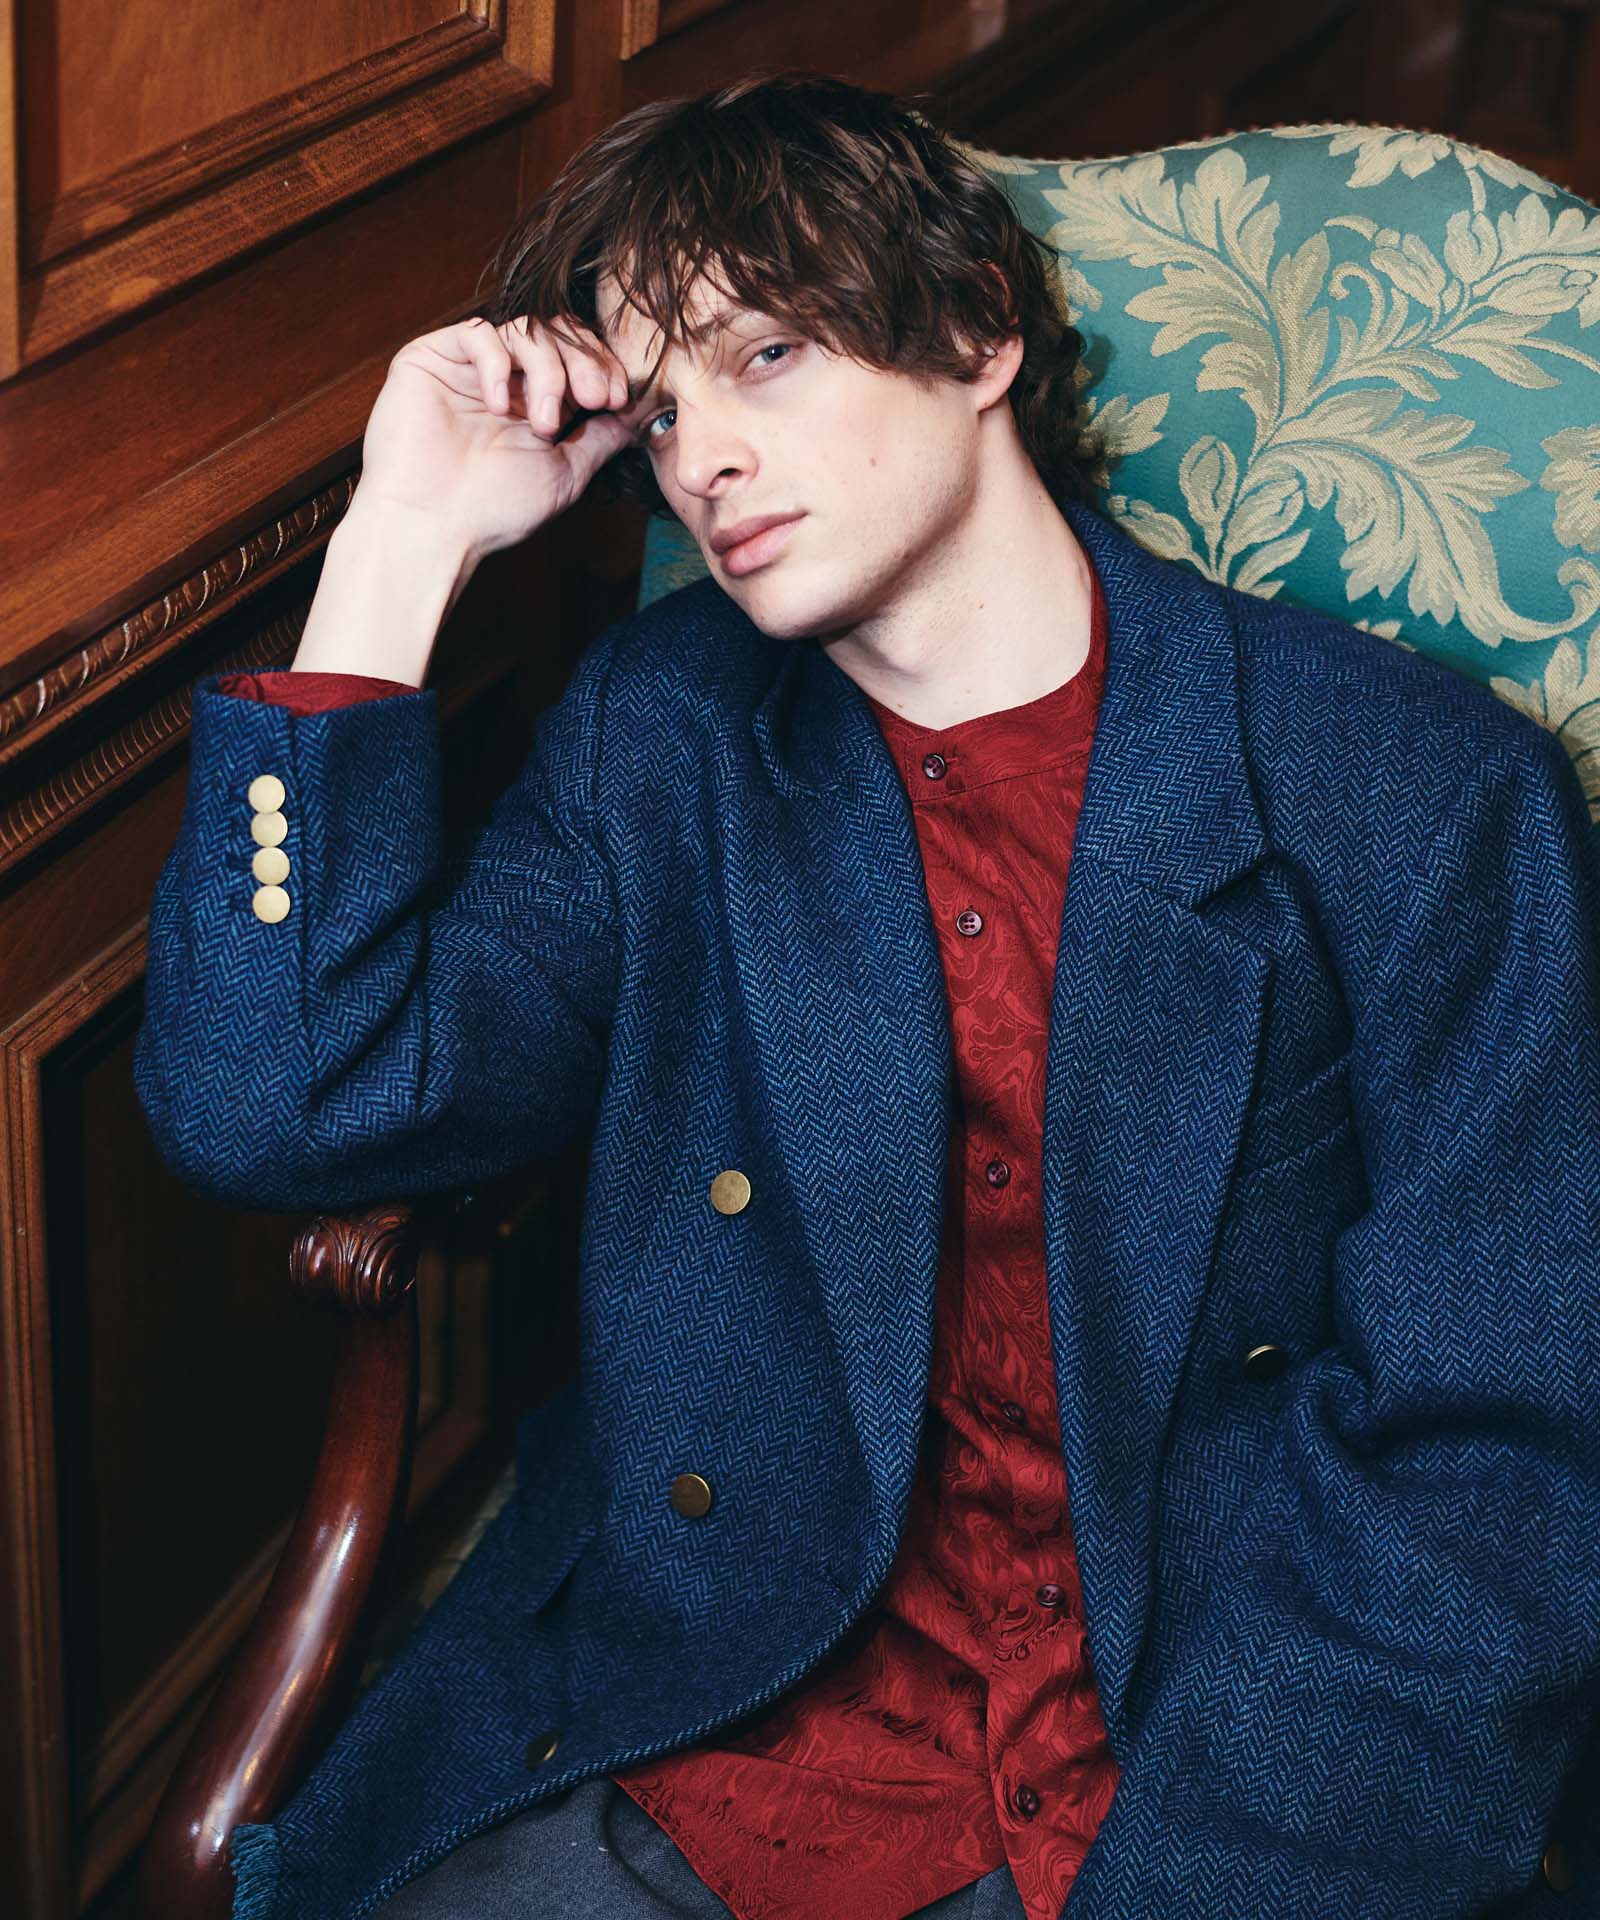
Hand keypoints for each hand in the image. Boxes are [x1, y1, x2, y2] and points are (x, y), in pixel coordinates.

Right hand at [354, 313, 640, 563]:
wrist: (432, 527)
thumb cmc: (494, 510)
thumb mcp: (565, 473)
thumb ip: (600, 439)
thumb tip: (639, 412)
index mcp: (535, 401)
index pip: (578, 356)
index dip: (604, 366)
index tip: (618, 398)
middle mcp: (504, 378)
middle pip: (556, 333)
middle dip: (584, 362)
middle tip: (594, 398)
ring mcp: (469, 366)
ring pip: (524, 330)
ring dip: (547, 371)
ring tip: (544, 423)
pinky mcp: (431, 357)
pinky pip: (478, 332)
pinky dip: (497, 364)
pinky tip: (498, 406)